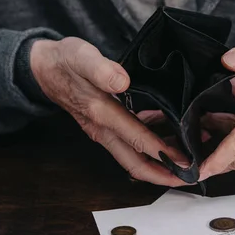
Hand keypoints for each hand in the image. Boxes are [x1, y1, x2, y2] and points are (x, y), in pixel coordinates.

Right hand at [30, 37, 186, 185]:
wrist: (43, 68)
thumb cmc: (65, 61)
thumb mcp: (82, 56)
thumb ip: (101, 69)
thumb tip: (121, 81)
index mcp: (101, 113)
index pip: (136, 139)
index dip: (162, 153)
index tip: (184, 162)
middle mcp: (103, 129)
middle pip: (135, 163)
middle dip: (163, 174)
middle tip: (190, 178)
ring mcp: (103, 131)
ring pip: (133, 158)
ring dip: (158, 166)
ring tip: (185, 166)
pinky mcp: (106, 127)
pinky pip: (130, 145)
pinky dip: (150, 148)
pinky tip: (170, 140)